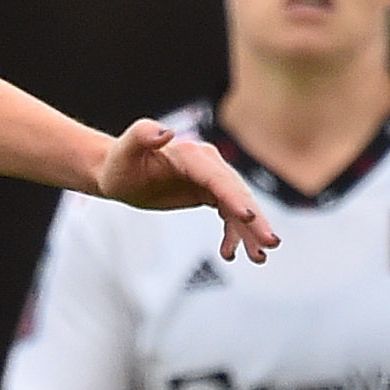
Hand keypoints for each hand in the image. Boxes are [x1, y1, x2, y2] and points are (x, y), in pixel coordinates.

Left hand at [95, 122, 280, 262]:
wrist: (119, 171)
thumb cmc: (120, 162)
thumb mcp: (125, 150)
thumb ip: (142, 135)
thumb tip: (166, 131)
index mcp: (191, 155)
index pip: (217, 179)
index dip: (234, 197)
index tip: (248, 217)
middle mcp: (207, 164)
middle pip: (237, 193)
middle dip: (255, 220)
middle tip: (271, 244)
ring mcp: (210, 178)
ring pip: (238, 206)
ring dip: (251, 232)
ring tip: (260, 257)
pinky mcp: (208, 192)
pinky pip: (229, 214)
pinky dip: (234, 233)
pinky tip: (230, 253)